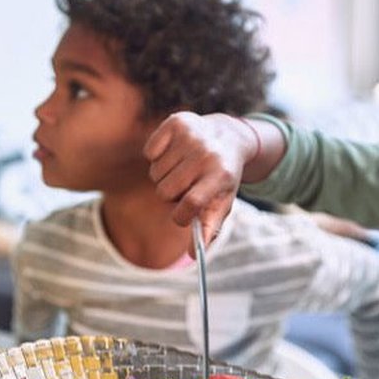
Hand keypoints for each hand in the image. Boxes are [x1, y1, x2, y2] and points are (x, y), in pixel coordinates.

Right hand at [144, 112, 252, 243]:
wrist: (228, 137)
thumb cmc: (222, 177)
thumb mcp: (222, 202)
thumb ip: (209, 228)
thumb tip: (195, 255)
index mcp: (220, 176)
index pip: (190, 204)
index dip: (181, 216)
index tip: (183, 215)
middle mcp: (206, 154)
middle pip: (165, 191)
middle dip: (172, 195)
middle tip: (186, 185)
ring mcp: (191, 137)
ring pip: (155, 173)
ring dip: (165, 175)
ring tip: (182, 168)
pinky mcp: (176, 122)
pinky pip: (149, 152)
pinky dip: (157, 156)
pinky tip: (174, 152)